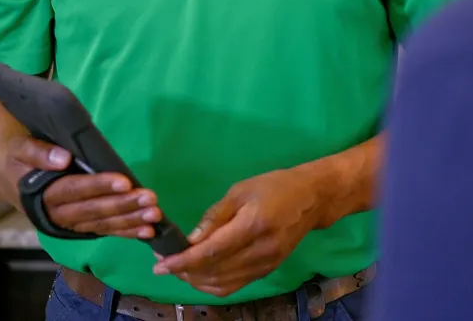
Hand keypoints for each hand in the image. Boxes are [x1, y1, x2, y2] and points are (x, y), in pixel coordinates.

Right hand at [4, 135, 161, 238]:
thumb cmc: (20, 160)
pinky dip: (128, 232)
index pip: (75, 190)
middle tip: (150, 199)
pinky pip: (106, 232)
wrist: (12, 180)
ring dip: (131, 221)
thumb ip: (38, 152)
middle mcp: (58, 215)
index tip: (124, 181)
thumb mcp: (21, 149)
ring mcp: (71, 225)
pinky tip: (149, 232)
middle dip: (123, 206)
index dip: (99, 186)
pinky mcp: (82, 228)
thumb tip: (63, 158)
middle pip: (94, 212)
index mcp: (43, 195)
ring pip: (103, 225)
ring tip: (155, 216)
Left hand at [152, 167, 323, 297]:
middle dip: (184, 270)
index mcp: (253, 226)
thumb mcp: (240, 191)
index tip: (161, 263)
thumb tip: (190, 240)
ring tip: (177, 268)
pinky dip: (213, 284)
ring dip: (196, 280)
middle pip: (215, 271)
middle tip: (162, 262)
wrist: (311, 199)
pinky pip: (235, 285)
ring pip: (223, 284)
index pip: (212, 252)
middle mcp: (260, 252)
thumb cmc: (274, 186)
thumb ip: (215, 217)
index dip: (184, 261)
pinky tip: (198, 275)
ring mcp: (266, 265)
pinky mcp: (267, 271)